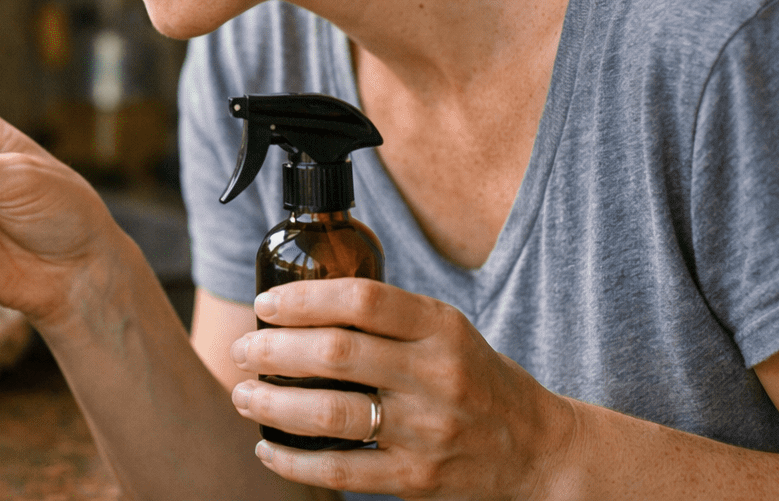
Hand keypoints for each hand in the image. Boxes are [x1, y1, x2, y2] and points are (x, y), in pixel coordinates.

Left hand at [227, 279, 574, 499]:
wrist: (535, 448)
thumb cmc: (474, 377)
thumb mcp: (447, 329)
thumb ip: (388, 315)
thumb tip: (301, 299)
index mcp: (441, 328)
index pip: (363, 300)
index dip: (304, 299)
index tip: (266, 305)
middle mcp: (435, 376)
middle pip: (335, 354)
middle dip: (272, 351)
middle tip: (243, 350)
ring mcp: (426, 431)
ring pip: (329, 414)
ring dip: (271, 404)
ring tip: (244, 394)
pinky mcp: (415, 479)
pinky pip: (340, 470)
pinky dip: (293, 461)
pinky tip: (268, 448)